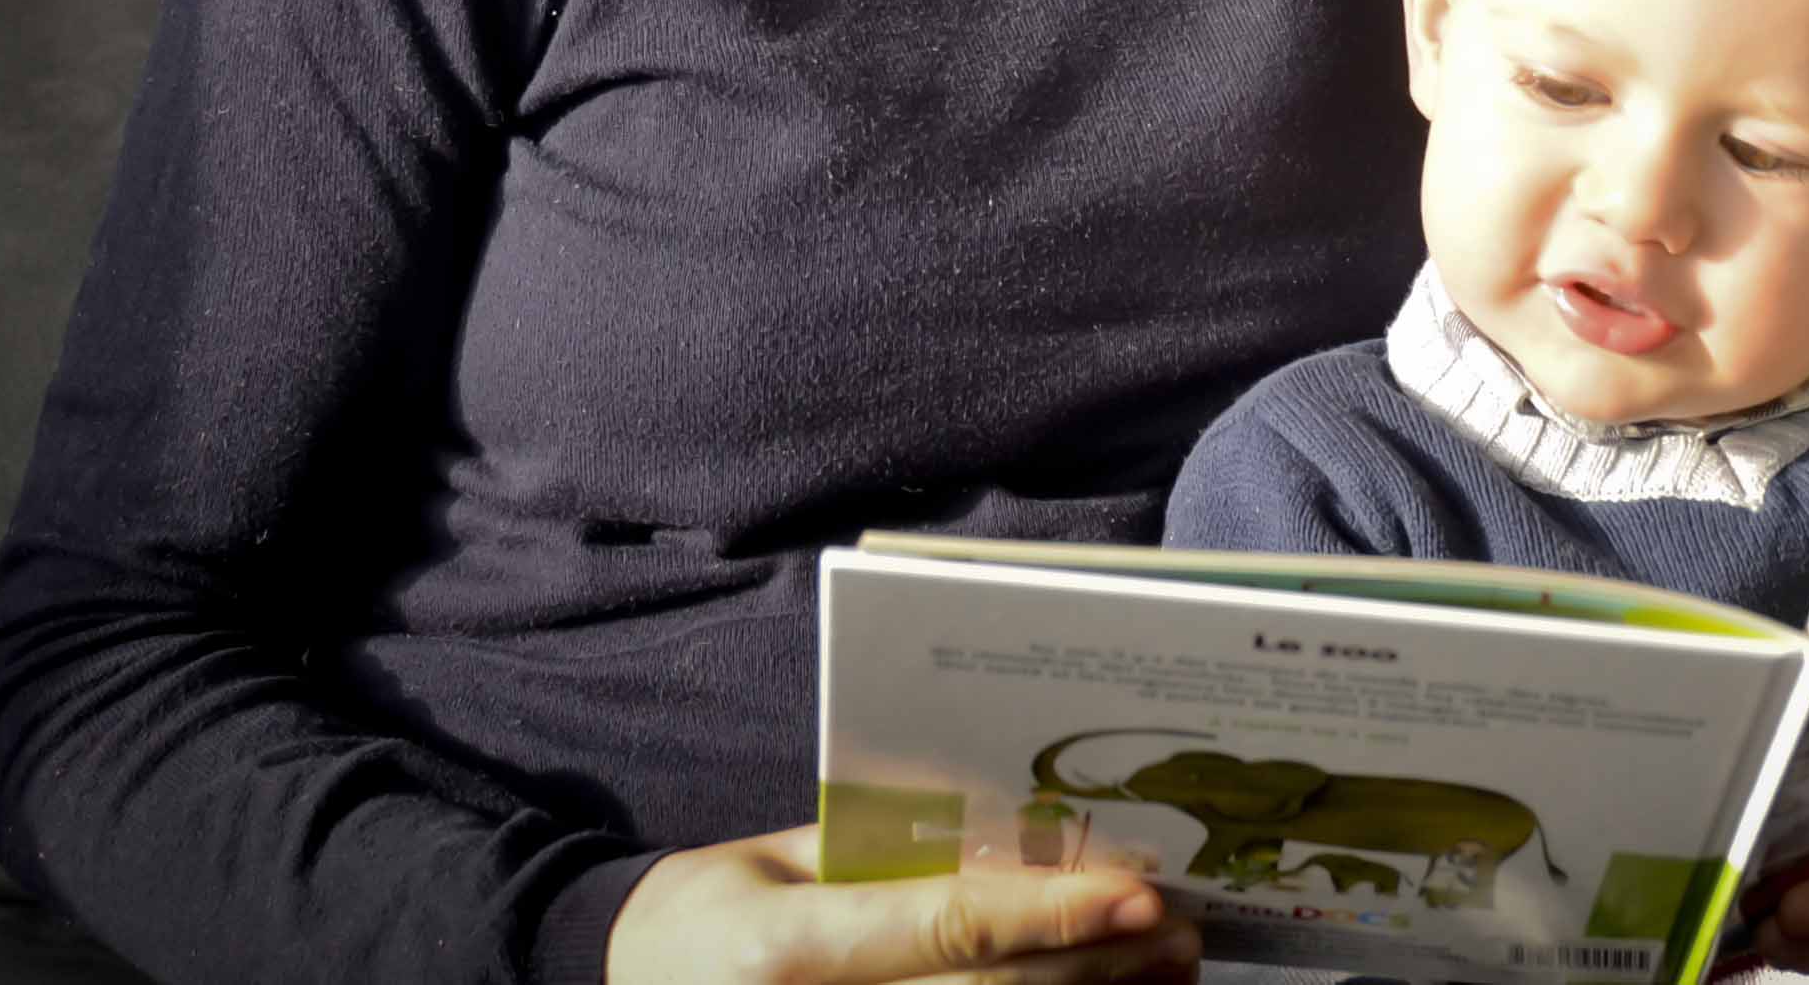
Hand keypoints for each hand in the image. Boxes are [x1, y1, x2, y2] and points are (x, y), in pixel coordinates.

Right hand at [607, 824, 1200, 984]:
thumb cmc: (716, 908)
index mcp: (787, 947)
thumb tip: (1029, 837)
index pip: (942, 927)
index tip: (1134, 892)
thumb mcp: (789, 862)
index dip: (1048, 912)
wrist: (630, 979)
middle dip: (1094, 964)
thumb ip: (895, 856)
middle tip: (1178, 928)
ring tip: (1163, 970)